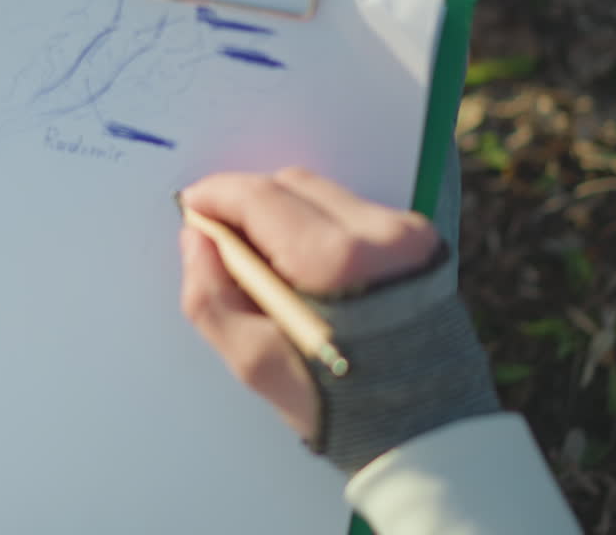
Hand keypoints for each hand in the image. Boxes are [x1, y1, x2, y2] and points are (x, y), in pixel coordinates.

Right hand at [178, 168, 439, 445]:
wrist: (425, 431)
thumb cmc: (337, 405)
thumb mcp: (255, 362)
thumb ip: (211, 296)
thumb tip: (196, 239)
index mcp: (337, 260)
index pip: (260, 198)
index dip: (216, 196)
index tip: (191, 208)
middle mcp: (379, 232)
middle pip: (291, 184)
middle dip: (246, 202)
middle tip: (219, 238)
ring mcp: (406, 232)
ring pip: (320, 192)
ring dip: (281, 211)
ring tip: (261, 258)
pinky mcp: (419, 240)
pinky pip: (350, 209)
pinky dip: (314, 223)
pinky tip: (302, 265)